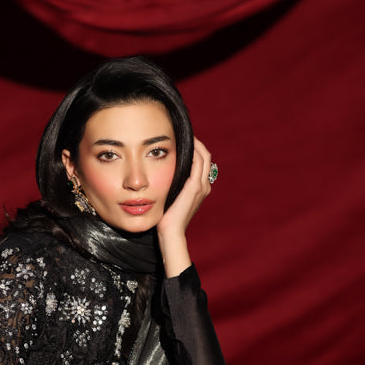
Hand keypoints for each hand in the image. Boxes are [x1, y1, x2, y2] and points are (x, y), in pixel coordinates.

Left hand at [156, 138, 213, 276]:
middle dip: (194, 142)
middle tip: (180, 131)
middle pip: (205, 155)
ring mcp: (201, 186)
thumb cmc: (166, 219)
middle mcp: (204, 186)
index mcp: (200, 188)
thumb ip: (170, 185)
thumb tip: (159, 174)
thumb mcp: (169, 198)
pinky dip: (192, 151)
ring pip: (203, 156)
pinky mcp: (195, 187)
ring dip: (194, 143)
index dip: (194, 148)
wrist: (170, 234)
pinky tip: (180, 144)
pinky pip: (197, 162)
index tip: (180, 138)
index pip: (202, 161)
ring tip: (181, 133)